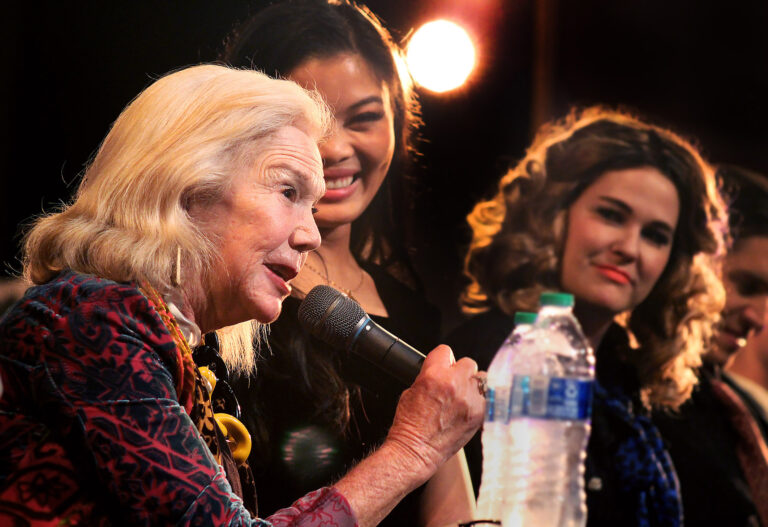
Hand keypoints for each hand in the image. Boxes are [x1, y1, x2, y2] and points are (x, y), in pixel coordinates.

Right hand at [385, 345, 484, 480]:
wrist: (415, 451)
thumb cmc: (409, 424)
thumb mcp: (411, 390)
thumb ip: (430, 375)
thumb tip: (443, 369)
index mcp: (434, 375)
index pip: (445, 351)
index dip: (443, 360)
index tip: (443, 367)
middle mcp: (454, 384)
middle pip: (467, 363)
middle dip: (460, 372)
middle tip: (454, 385)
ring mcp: (470, 399)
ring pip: (481, 379)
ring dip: (473, 386)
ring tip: (464, 398)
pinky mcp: (479, 414)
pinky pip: (487, 398)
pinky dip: (481, 402)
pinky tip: (469, 410)